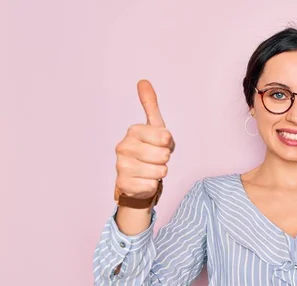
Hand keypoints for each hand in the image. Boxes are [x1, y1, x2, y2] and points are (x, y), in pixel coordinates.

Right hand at [114, 80, 174, 198]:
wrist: (136, 177)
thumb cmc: (149, 150)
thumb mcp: (154, 127)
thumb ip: (150, 105)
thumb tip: (143, 81)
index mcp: (133, 131)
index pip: (165, 138)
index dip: (168, 144)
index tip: (160, 144)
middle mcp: (123, 147)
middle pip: (164, 156)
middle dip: (164, 159)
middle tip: (154, 159)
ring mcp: (121, 166)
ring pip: (160, 172)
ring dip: (159, 173)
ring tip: (150, 169)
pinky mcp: (123, 184)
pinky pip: (152, 185)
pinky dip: (152, 185)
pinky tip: (143, 181)